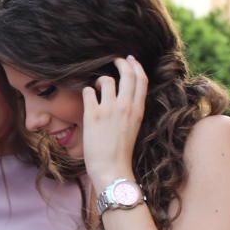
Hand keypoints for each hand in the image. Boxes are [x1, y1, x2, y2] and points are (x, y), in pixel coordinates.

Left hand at [82, 56, 148, 190]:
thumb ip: (131, 111)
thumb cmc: (121, 152)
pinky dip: (87, 91)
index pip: (142, 80)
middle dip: (121, 63)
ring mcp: (109, 110)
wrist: (112, 169)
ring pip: (106, 80)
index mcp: (138, 111)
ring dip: (100, 79)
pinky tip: (87, 98)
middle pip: (127, 74)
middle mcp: (126, 107)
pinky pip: (88, 91)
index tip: (130, 60)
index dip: (136, 66)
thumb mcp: (133, 128)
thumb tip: (125, 97)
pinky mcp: (93, 115)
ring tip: (96, 87)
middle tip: (114, 60)